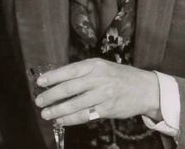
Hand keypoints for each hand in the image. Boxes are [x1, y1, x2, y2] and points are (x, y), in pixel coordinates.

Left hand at [33, 58, 160, 125]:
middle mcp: (98, 78)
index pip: (69, 70)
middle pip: (69, 88)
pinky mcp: (107, 109)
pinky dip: (70, 119)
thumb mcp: (102, 66)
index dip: (52, 77)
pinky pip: (84, 115)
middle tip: (39, 101)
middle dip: (50, 96)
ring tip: (46, 113)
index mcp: (94, 65)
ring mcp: (103, 94)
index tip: (39, 82)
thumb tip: (58, 79)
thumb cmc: (120, 77)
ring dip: (57, 110)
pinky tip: (61, 120)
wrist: (145, 88)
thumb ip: (83, 72)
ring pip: (74, 104)